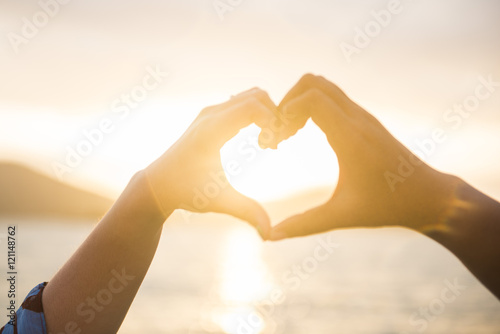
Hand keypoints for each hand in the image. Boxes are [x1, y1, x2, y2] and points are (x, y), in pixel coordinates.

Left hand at [145, 88, 278, 238]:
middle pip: (256, 96)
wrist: (158, 184)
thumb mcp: (218, 201)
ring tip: (268, 143)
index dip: (273, 122)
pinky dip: (258, 114)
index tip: (275, 147)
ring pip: (251, 96)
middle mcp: (210, 115)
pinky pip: (243, 103)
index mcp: (211, 131)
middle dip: (274, 116)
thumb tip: (269, 234)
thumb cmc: (186, 192)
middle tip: (276, 145)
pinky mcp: (212, 115)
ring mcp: (210, 112)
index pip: (253, 106)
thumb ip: (247, 212)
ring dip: (267, 114)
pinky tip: (259, 140)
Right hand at [267, 74, 460, 239]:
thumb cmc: (388, 207)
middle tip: (278, 133)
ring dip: (299, 103)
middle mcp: (357, 119)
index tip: (275, 139)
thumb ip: (304, 224)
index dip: (285, 111)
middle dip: (287, 102)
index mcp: (350, 137)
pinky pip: (332, 99)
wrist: (429, 196)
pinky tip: (305, 135)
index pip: (311, 98)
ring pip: (323, 87)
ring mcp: (362, 116)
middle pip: (313, 82)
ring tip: (288, 134)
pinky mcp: (364, 121)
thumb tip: (271, 236)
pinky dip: (312, 108)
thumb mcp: (343, 216)